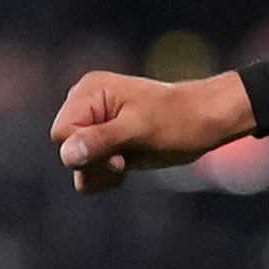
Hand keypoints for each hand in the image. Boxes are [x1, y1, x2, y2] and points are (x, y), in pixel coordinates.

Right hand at [50, 70, 252, 191]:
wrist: (206, 123)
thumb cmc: (178, 121)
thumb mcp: (139, 130)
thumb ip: (101, 140)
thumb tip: (67, 154)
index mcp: (88, 92)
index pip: (61, 134)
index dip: (86, 151)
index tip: (118, 155)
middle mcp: (85, 105)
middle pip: (66, 150)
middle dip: (95, 163)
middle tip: (124, 159)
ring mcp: (94, 124)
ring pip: (76, 164)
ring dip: (101, 173)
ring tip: (127, 162)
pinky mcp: (104, 142)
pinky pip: (88, 171)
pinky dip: (106, 176)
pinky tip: (127, 166)